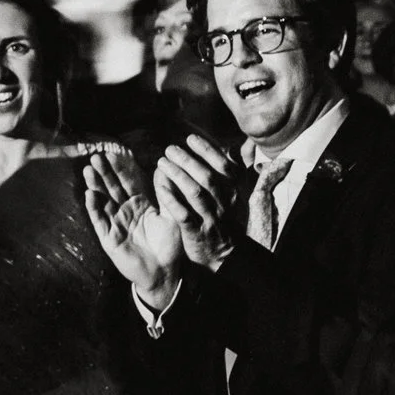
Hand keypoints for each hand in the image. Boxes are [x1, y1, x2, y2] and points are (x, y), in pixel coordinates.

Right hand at [82, 146, 183, 309]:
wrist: (164, 272)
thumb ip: (167, 194)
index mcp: (140, 204)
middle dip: (105, 172)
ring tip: (88, 170)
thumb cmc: (170, 245)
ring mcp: (116, 224)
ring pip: (103, 201)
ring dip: (95, 185)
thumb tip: (164, 169)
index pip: (128, 181)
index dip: (120, 168)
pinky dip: (94, 208)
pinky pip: (100, 221)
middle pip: (113, 188)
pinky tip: (89, 195)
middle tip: (97, 156)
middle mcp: (126, 211)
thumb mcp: (172, 215)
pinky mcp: (109, 238)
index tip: (113, 152)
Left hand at [155, 136, 246, 270]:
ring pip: (195, 192)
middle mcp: (224, 204)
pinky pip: (183, 213)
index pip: (224, 166)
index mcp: (234, 192)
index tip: (190, 138)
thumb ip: (229, 174)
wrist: (225, 256)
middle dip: (188, 160)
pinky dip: (171, 198)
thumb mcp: (232, 197)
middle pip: (207, 177)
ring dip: (177, 175)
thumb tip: (231, 147)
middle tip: (170, 149)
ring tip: (162, 162)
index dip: (207, 150)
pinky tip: (160, 186)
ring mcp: (211, 218)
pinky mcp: (196, 233)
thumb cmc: (223, 220)